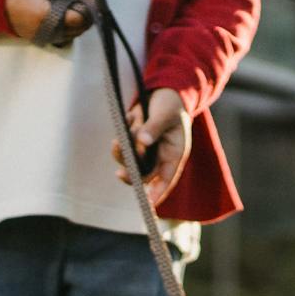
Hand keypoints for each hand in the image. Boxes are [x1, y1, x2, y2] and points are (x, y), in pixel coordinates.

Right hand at [5, 0, 86, 42]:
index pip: (79, 18)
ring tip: (78, 7)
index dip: (88, 6)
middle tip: (85, 0)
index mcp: (48, 15)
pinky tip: (67, 16)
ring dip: (79, 22)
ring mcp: (45, 37)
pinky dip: (69, 27)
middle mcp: (49, 31)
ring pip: (72, 34)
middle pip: (79, 29)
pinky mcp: (41, 39)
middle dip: (86, 14)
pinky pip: (63, 36)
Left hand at [112, 87, 192, 206]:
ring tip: (127, 127)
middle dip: (132, 173)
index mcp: (173, 154)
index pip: (166, 179)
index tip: (149, 204)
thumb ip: (154, 127)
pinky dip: (122, 134)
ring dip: (123, 150)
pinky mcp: (133, 143)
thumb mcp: (166, 113)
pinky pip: (122, 146)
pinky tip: (130, 116)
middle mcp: (159, 157)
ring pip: (129, 161)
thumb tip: (142, 141)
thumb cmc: (171, 104)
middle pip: (143, 174)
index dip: (158, 193)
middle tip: (120, 174)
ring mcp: (145, 151)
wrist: (164, 92)